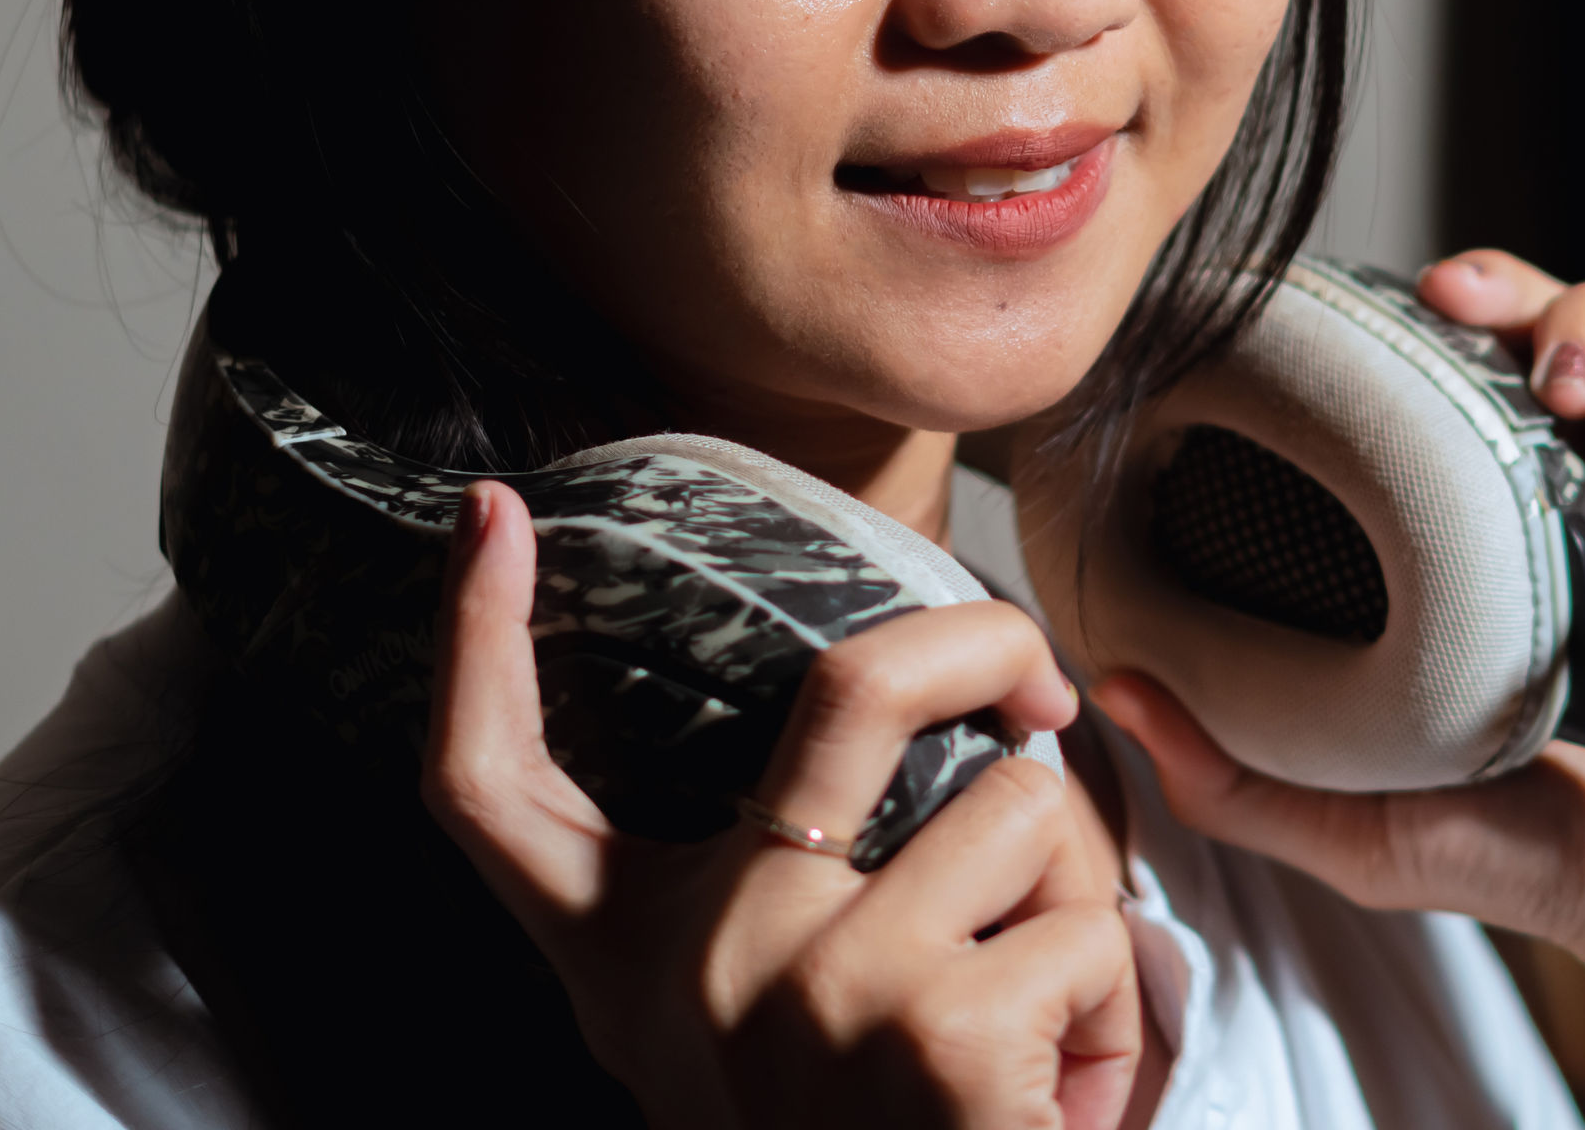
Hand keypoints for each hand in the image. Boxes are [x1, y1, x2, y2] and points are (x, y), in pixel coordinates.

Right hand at [424, 480, 1141, 1129]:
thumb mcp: (757, 1039)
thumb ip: (785, 904)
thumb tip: (940, 745)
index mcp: (627, 957)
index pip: (490, 781)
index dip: (471, 637)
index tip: (483, 514)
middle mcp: (702, 959)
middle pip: (849, 688)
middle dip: (978, 636)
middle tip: (1041, 681)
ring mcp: (819, 988)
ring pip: (1024, 807)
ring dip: (1079, 894)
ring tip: (1039, 1011)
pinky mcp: (939, 1037)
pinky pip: (1093, 928)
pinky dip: (1113, 1007)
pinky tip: (1057, 1102)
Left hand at [1088, 252, 1584, 1129]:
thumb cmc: (1535, 863)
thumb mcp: (1354, 820)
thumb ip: (1231, 771)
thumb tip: (1109, 689)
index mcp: (1493, 534)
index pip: (1452, 387)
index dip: (1411, 335)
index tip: (1362, 321)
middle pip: (1542, 323)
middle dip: (1502, 286)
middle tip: (1456, 302)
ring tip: (1564, 372)